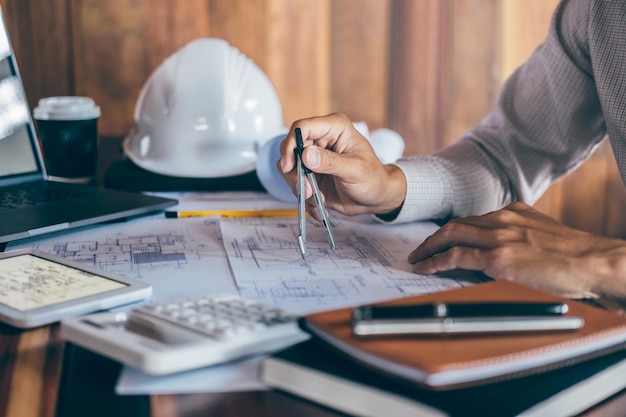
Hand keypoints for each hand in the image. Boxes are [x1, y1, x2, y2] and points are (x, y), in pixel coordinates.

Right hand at [278, 113, 405, 219]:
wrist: (376, 197)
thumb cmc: (374, 178)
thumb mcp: (355, 170)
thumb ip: (330, 162)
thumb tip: (306, 154)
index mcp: (334, 128)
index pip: (302, 127)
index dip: (291, 144)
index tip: (289, 166)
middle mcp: (321, 140)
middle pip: (291, 149)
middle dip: (295, 173)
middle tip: (307, 190)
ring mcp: (314, 158)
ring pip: (289, 168)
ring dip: (300, 187)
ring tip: (318, 198)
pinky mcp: (310, 174)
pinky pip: (295, 183)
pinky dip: (304, 197)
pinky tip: (318, 204)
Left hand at [409, 202, 625, 303]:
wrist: (596, 262)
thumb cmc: (577, 257)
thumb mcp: (544, 235)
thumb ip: (521, 237)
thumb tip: (505, 251)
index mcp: (514, 213)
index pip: (473, 220)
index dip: (453, 230)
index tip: (442, 238)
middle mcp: (503, 219)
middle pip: (456, 224)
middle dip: (434, 237)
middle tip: (420, 248)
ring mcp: (499, 237)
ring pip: (450, 236)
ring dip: (428, 247)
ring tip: (416, 258)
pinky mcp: (498, 258)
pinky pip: (455, 257)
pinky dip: (435, 261)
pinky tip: (424, 268)